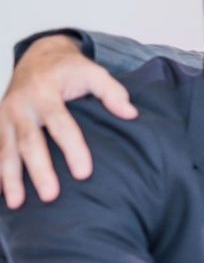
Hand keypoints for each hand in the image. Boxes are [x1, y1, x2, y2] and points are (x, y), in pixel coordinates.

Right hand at [0, 34, 136, 207]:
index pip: (60, 124)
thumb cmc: (70, 70)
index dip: (72, 148)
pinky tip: (3, 194)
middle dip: (39, 170)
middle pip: (29, 142)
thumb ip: (112, 92)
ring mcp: (5, 115)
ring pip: (6, 149)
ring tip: (18, 204)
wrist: (37, 57)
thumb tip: (130, 113)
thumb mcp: (92, 71)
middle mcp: (20, 105)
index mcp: (44, 92)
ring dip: (11, 178)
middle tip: (51, 197)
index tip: (84, 174)